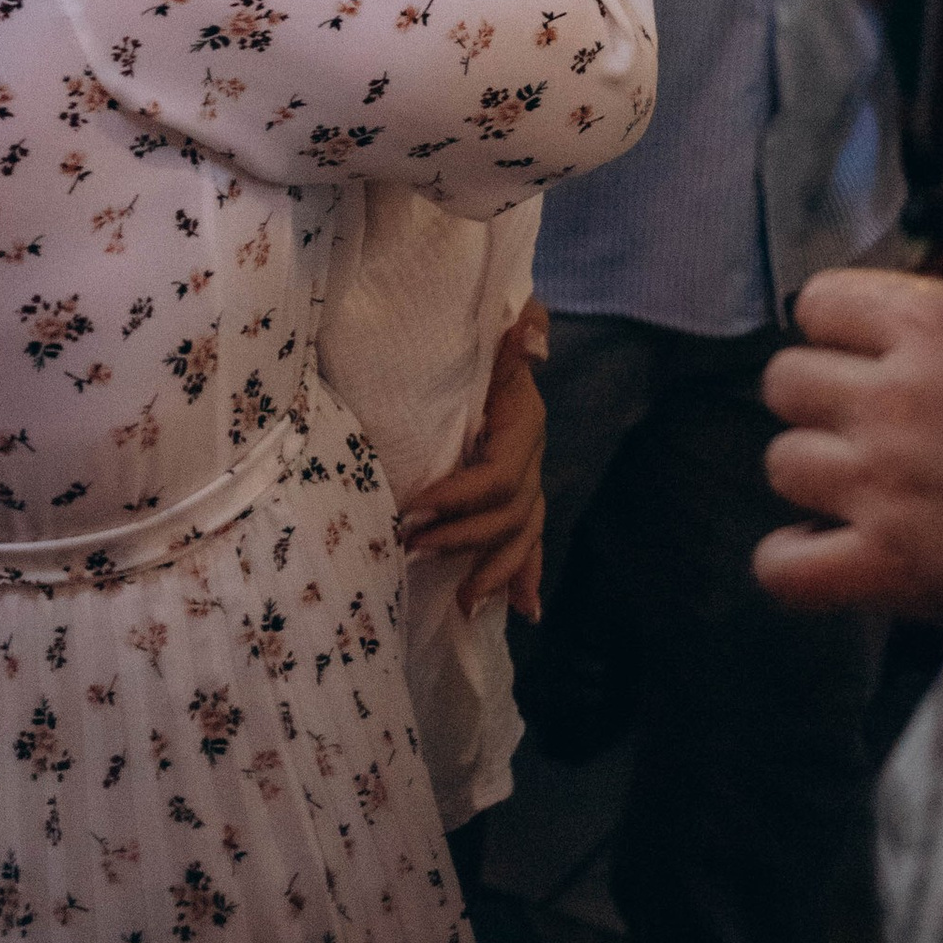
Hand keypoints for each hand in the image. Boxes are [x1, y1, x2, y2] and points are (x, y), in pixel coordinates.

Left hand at [396, 315, 546, 617]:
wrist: (493, 341)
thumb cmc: (479, 340)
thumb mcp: (491, 333)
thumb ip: (514, 330)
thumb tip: (531, 331)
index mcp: (522, 423)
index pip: (500, 477)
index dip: (461, 497)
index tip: (415, 508)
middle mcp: (532, 457)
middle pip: (509, 515)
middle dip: (462, 538)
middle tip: (411, 546)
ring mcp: (530, 482)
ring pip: (522, 538)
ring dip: (493, 571)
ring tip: (463, 601)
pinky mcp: (520, 498)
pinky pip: (530, 544)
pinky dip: (527, 577)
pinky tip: (524, 611)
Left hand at [757, 269, 942, 622]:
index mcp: (935, 323)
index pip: (816, 302)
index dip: (836, 333)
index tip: (861, 358)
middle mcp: (895, 394)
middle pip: (783, 382)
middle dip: (819, 408)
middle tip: (865, 433)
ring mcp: (883, 480)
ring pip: (780, 464)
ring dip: (816, 482)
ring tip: (863, 497)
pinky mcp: (888, 564)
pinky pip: (782, 563)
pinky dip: (796, 565)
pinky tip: (829, 558)